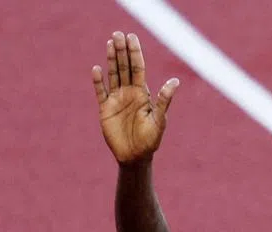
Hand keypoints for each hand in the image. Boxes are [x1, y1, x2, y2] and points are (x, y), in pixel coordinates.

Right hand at [91, 31, 178, 164]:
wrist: (135, 157)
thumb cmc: (150, 140)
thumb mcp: (159, 120)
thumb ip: (164, 101)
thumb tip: (175, 82)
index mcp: (143, 94)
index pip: (138, 68)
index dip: (135, 53)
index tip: (132, 37)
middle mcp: (129, 93)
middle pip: (124, 67)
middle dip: (121, 51)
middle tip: (118, 34)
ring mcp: (116, 99)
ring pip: (113, 75)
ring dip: (110, 59)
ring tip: (109, 43)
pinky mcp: (105, 109)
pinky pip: (100, 91)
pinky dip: (98, 81)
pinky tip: (96, 69)